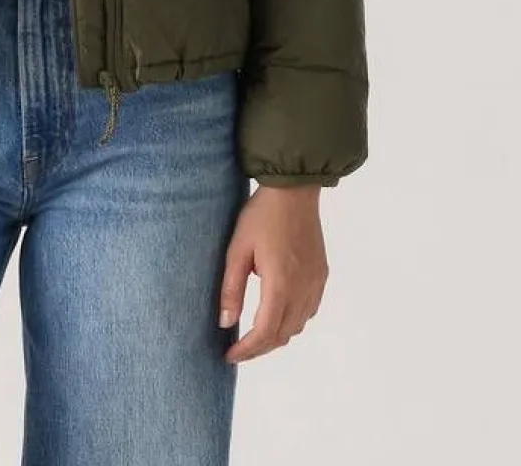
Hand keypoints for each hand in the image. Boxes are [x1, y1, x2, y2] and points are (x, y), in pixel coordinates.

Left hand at [218, 184, 327, 362]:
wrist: (294, 190)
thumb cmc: (262, 215)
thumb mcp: (237, 249)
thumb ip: (231, 288)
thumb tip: (226, 322)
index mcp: (280, 284)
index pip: (264, 333)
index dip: (246, 350)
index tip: (229, 355)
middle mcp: (303, 289)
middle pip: (282, 335)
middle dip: (259, 348)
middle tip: (237, 348)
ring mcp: (315, 283)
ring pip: (297, 326)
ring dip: (276, 335)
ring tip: (253, 334)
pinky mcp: (321, 275)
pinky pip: (308, 310)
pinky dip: (292, 320)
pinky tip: (277, 312)